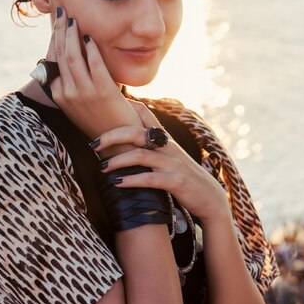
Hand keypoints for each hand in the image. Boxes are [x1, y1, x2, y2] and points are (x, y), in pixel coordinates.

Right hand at [44, 7, 140, 141]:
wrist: (119, 142)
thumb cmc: (101, 119)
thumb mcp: (79, 102)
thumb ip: (73, 81)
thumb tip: (72, 56)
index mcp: (59, 96)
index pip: (52, 60)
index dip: (54, 39)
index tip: (56, 23)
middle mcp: (67, 94)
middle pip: (60, 56)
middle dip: (60, 31)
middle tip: (62, 12)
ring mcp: (84, 94)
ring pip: (72, 58)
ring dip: (72, 35)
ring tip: (73, 20)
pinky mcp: (102, 93)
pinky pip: (94, 65)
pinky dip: (91, 49)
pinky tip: (90, 37)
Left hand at [95, 101, 229, 220]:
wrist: (210, 198)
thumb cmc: (183, 177)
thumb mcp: (169, 157)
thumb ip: (150, 146)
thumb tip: (124, 140)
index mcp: (164, 139)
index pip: (145, 114)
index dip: (126, 106)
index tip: (105, 105)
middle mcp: (168, 147)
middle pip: (136, 132)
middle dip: (112, 136)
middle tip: (93, 144)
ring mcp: (173, 164)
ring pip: (141, 155)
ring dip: (117, 161)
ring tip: (102, 168)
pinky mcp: (176, 182)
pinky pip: (150, 179)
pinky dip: (131, 180)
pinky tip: (117, 184)